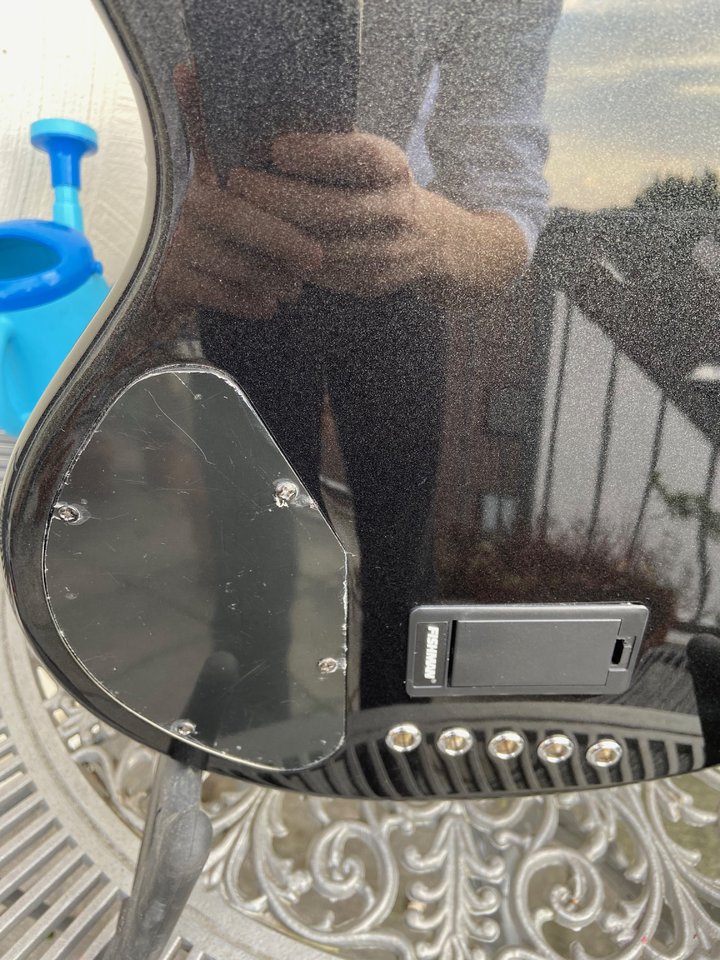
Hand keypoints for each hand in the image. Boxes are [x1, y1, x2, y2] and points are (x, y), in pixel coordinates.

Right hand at [156, 65, 322, 319]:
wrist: (160, 292)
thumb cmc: (211, 241)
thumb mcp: (221, 194)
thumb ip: (235, 151)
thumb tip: (222, 81)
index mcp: (199, 176)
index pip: (205, 138)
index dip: (213, 121)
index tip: (247, 128)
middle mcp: (181, 204)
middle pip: (235, 215)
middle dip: (282, 239)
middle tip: (316, 258)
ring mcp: (171, 242)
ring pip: (233, 258)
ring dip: (272, 276)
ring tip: (295, 287)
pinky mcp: (168, 280)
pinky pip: (217, 292)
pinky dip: (247, 301)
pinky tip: (267, 306)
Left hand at [227, 132, 528, 297]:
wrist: (437, 243)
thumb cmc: (381, 189)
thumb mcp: (371, 161)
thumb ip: (331, 152)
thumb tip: (262, 134)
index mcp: (394, 169)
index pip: (359, 157)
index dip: (318, 153)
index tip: (277, 148)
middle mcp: (396, 211)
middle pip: (331, 209)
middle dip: (277, 197)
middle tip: (237, 184)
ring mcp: (387, 254)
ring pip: (320, 248)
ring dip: (275, 234)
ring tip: (239, 216)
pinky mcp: (372, 284)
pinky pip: (321, 275)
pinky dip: (287, 261)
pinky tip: (260, 247)